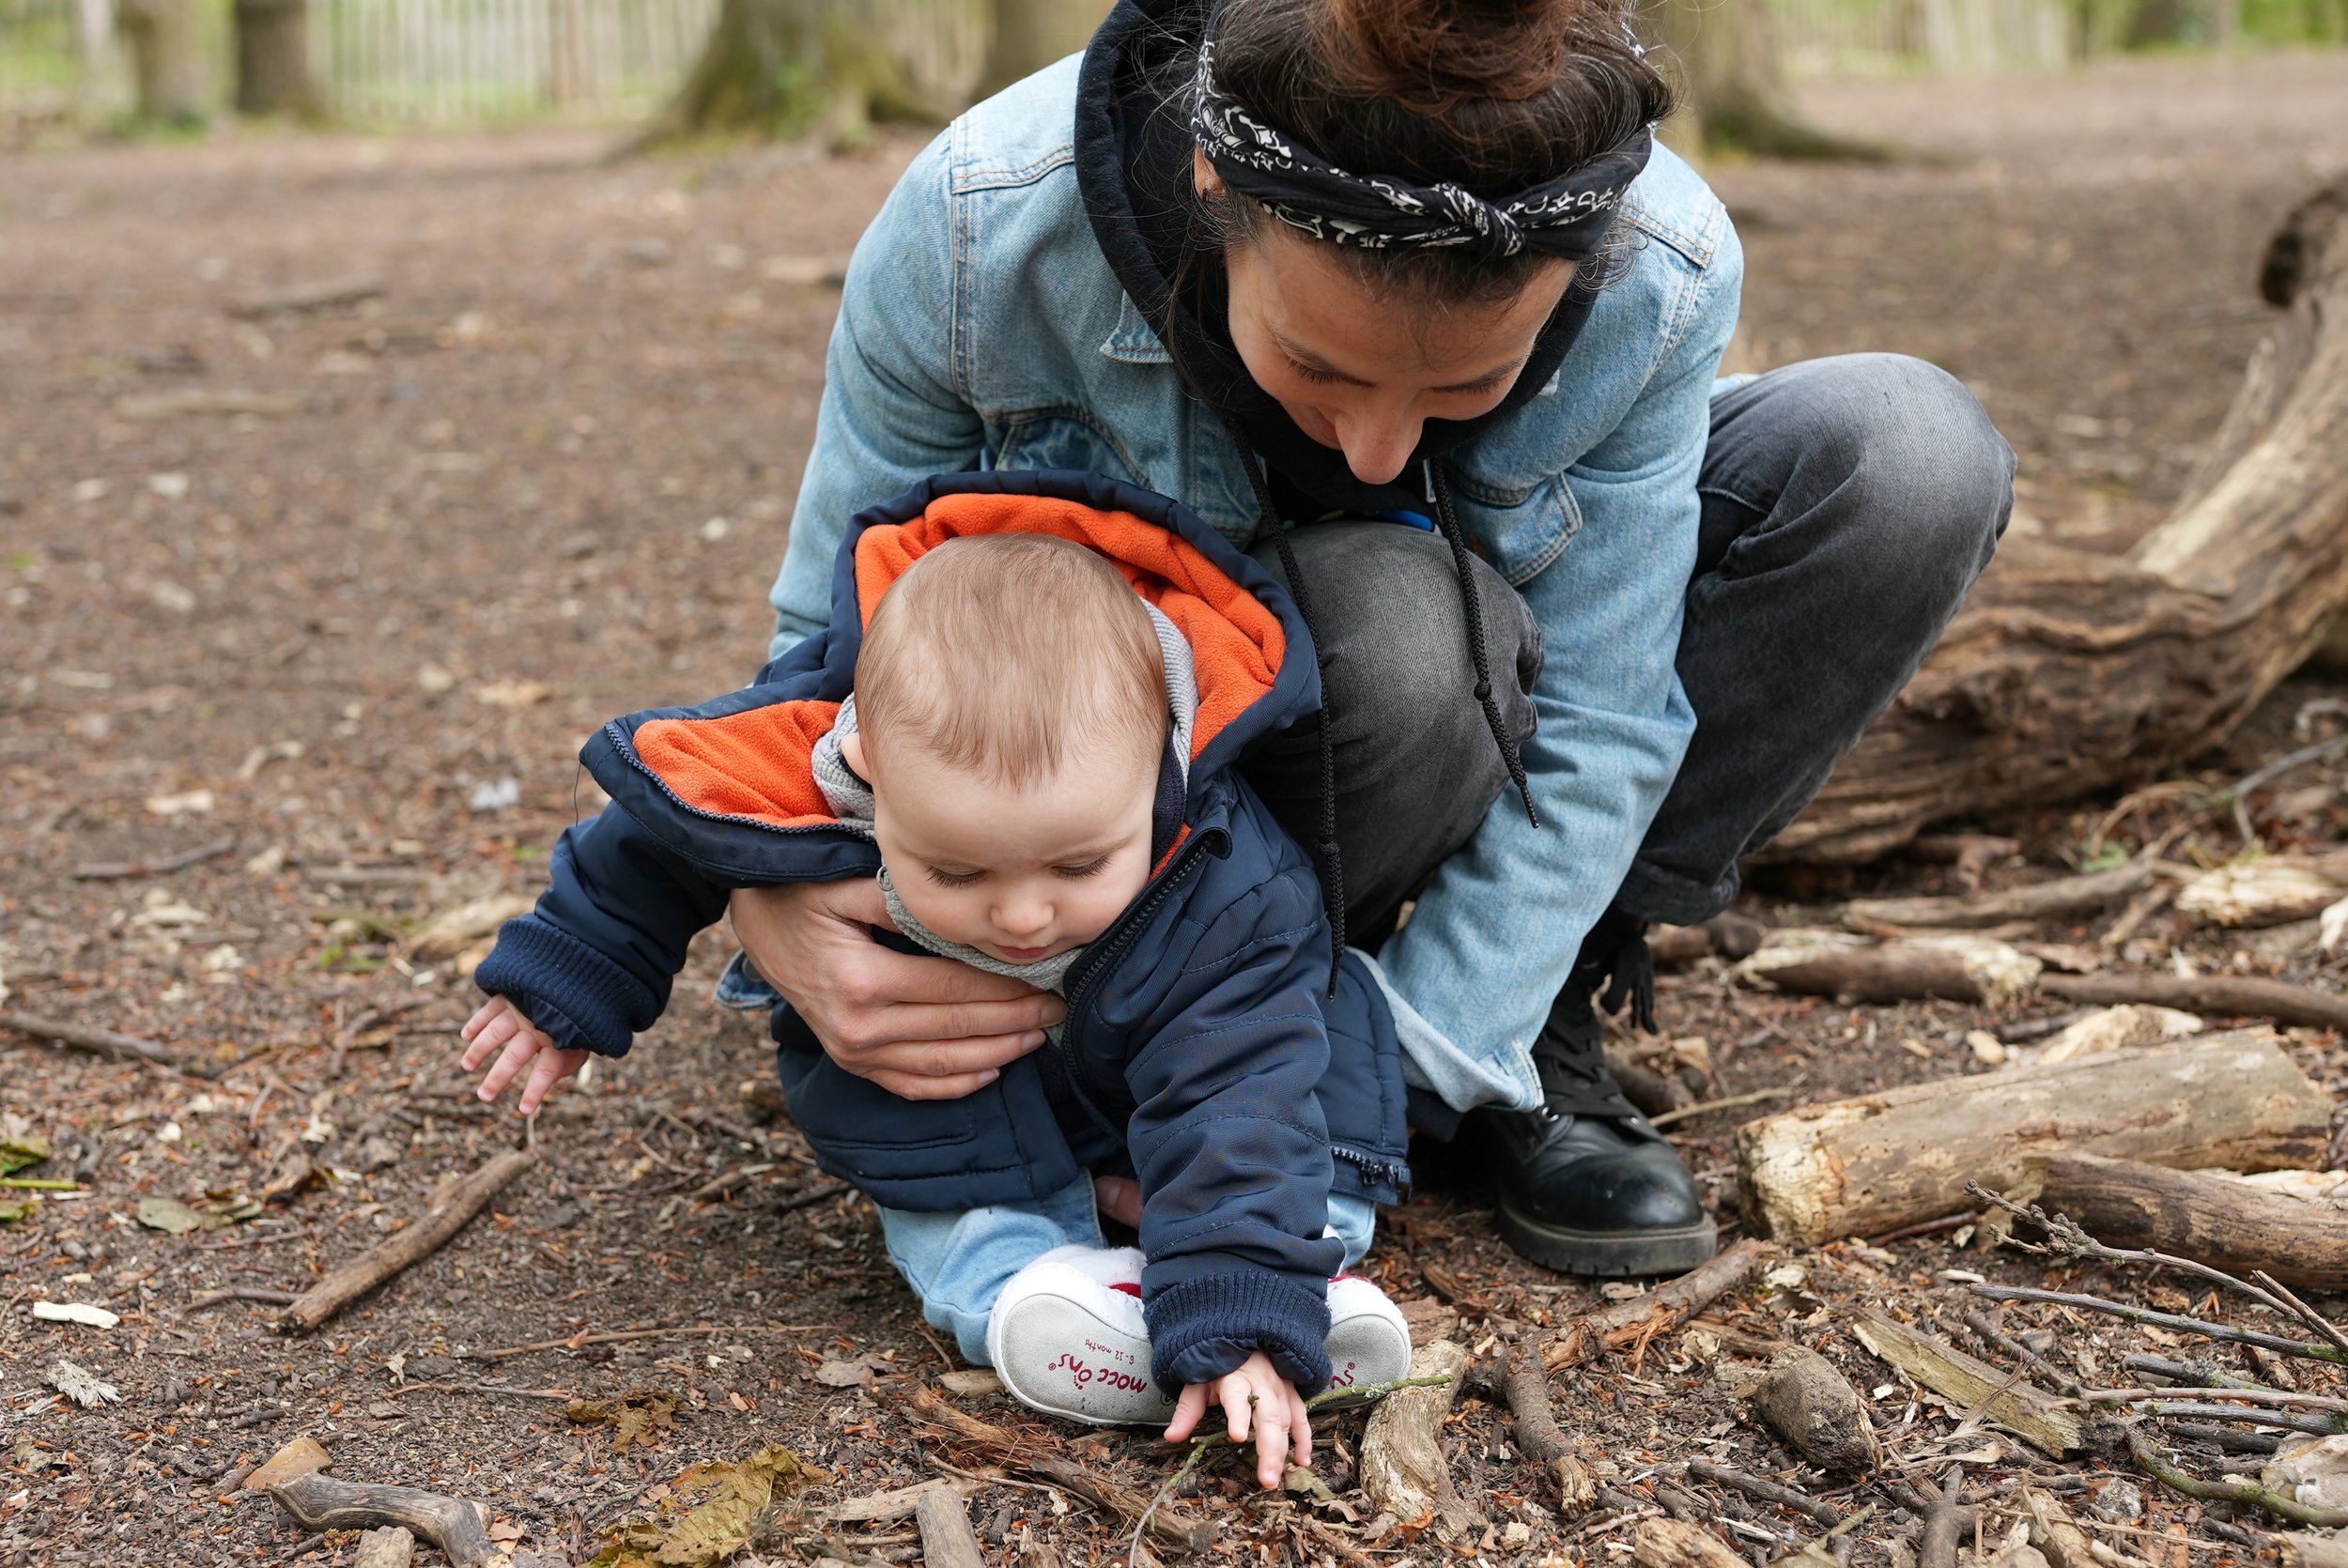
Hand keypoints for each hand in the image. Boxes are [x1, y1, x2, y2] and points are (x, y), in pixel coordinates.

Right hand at [459, 996, 589, 1114]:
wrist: (580, 974)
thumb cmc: (581, 1015)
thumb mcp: (585, 1040)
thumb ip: (568, 1062)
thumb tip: (548, 1080)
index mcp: (560, 1038)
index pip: (546, 1070)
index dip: (535, 1091)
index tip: (524, 1110)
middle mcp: (538, 1026)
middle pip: (514, 1056)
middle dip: (497, 1078)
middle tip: (484, 1096)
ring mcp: (522, 1009)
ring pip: (495, 1034)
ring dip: (479, 1051)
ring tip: (467, 1066)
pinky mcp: (511, 995)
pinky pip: (489, 1011)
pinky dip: (476, 1023)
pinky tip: (465, 1036)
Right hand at [726, 881, 1062, 1099]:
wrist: (756, 922)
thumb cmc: (803, 891)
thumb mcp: (844, 882)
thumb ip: (900, 899)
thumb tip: (963, 914)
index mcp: (862, 981)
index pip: (954, 990)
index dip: (1007, 988)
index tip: (1048, 981)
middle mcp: (858, 1027)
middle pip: (956, 1030)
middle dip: (1015, 1022)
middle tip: (1061, 1011)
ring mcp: (852, 1052)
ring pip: (940, 1065)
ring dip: (996, 1055)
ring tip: (1039, 1038)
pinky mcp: (850, 1062)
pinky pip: (910, 1085)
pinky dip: (955, 1084)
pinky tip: (991, 1072)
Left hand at [1165, 1352, 1310, 1491]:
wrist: (1244, 1336)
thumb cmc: (1219, 1365)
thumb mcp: (1198, 1382)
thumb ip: (1188, 1410)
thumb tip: (1172, 1437)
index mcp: (1235, 1378)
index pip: (1236, 1398)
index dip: (1238, 1416)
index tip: (1238, 1436)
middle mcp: (1262, 1384)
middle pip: (1268, 1417)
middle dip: (1268, 1449)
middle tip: (1266, 1478)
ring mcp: (1280, 1388)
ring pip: (1285, 1421)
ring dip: (1283, 1451)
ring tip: (1275, 1477)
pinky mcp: (1291, 1393)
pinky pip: (1301, 1418)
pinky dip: (1304, 1439)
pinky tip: (1302, 1461)